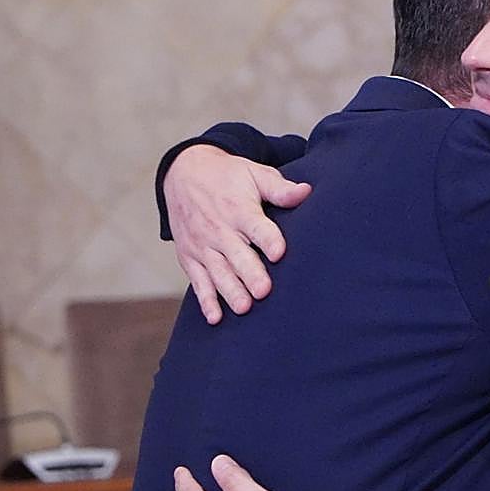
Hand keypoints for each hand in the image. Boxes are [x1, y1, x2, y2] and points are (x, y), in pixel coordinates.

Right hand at [165, 146, 311, 323]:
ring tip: (244, 308)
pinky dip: (206, 300)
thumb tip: (306, 192)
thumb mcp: (254, 174)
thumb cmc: (227, 176)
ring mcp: (203, 246)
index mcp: (239, 210)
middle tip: (263, 291)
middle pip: (237, 255)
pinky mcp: (190, 257)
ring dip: (230, 291)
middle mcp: (219, 230)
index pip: (256, 227)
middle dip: (250, 274)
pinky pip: (198, 282)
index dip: (268, 239)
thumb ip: (280, 188)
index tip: (279, 252)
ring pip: (218, 272)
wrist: (183, 173)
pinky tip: (215, 317)